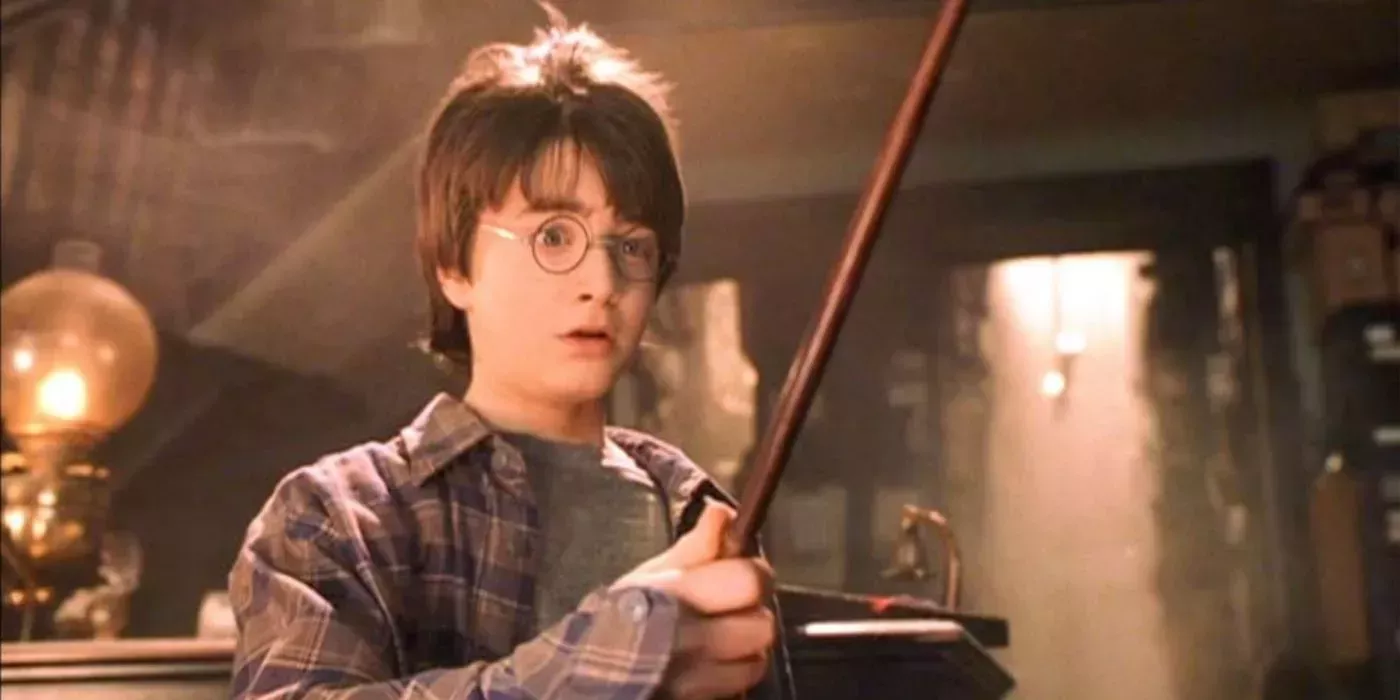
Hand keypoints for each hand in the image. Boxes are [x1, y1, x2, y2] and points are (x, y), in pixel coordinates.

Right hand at [612, 500, 775, 699]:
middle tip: (729, 610)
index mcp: (681, 598)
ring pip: (756, 661)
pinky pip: (739, 686)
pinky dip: (732, 675)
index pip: (750, 580)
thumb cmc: (617, 619)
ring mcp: (701, 680)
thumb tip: (723, 513)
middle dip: (751, 615)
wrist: (589, 676)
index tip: (738, 571)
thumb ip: (694, 548)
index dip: (752, 572)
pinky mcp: (703, 699)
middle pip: (762, 625)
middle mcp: (696, 642)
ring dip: (745, 649)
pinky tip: (711, 665)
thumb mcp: (649, 576)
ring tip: (720, 640)